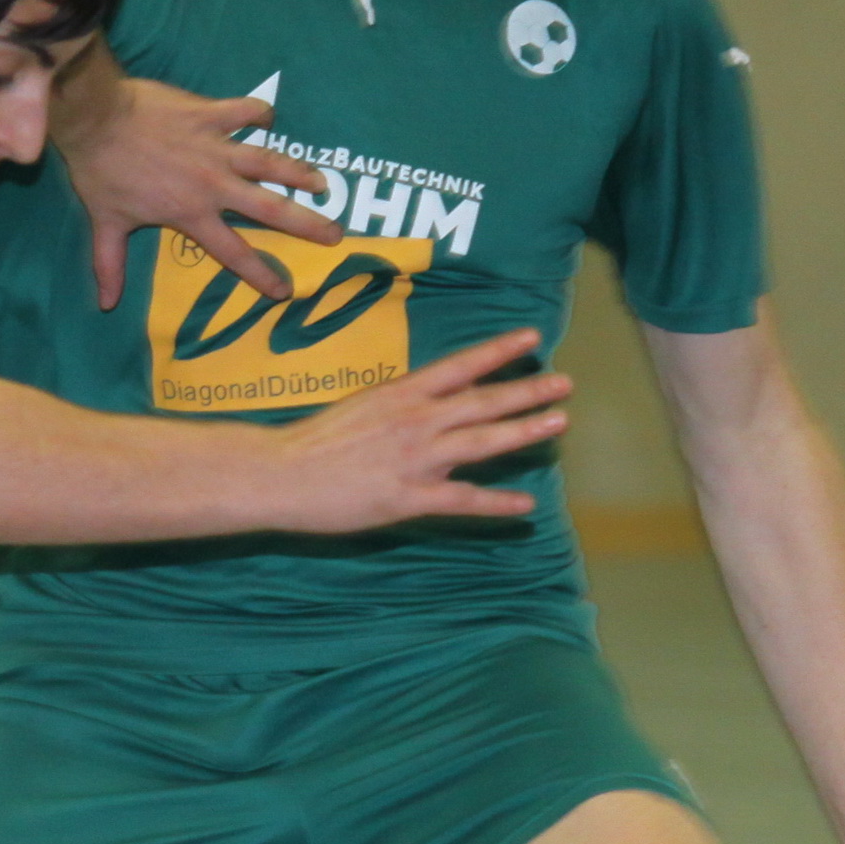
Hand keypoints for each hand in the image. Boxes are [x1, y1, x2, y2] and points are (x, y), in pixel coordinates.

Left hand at [65, 76, 343, 309]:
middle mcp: (215, 184)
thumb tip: (105, 303)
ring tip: (323, 183)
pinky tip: (269, 116)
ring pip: (271, 161)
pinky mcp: (211, 113)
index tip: (285, 290)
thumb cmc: (102, 173)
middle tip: (335, 235)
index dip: (261, 274)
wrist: (98, 119)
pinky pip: (246, 110)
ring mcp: (217, 146)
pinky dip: (260, 112)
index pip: (234, 252)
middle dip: (306, 224)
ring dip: (299, 172)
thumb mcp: (106, 223)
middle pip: (271, 208)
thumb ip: (110, 264)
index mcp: (192, 214)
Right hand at [262, 333, 566, 532]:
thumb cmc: (310, 442)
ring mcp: (415, 460)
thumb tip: (425, 403)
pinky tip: (525, 506)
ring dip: (523, 431)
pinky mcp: (408, 498)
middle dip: (527, 390)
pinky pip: (461, 500)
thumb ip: (396, 406)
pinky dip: (495, 503)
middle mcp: (416, 421)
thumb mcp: (357, 408)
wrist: (279, 474)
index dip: (498, 351)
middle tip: (565, 383)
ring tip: (559, 422)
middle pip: (482, 401)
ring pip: (481, 442)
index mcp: (400, 395)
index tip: (531, 336)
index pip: (460, 365)